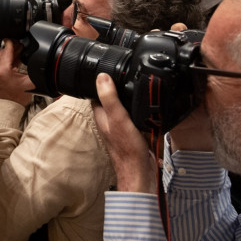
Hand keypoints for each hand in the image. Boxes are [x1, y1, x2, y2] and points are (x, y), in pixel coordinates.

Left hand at [0, 40, 34, 105]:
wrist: (6, 109)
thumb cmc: (16, 99)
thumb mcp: (29, 83)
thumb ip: (34, 70)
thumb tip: (40, 61)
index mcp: (3, 70)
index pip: (7, 50)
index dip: (13, 43)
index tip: (18, 40)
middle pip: (2, 52)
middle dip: (12, 48)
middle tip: (21, 47)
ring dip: (8, 54)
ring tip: (17, 54)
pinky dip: (4, 61)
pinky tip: (12, 62)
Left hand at [91, 73, 156, 192]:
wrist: (141, 171)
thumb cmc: (127, 149)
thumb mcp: (118, 119)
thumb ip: (110, 98)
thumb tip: (101, 77)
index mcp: (101, 116)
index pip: (96, 94)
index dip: (100, 81)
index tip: (107, 69)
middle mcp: (109, 121)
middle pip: (110, 99)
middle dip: (115, 88)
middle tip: (123, 74)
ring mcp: (121, 127)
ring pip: (122, 108)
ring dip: (127, 98)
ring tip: (134, 84)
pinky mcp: (133, 132)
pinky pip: (133, 116)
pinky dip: (137, 109)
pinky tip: (145, 104)